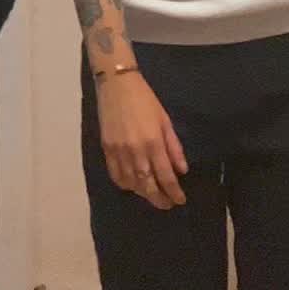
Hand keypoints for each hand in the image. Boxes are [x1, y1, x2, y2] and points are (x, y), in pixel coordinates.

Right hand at [96, 69, 187, 209]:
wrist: (117, 85)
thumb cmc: (145, 100)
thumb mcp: (165, 121)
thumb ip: (174, 147)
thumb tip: (181, 170)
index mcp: (153, 143)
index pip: (166, 176)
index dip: (174, 192)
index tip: (180, 200)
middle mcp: (135, 151)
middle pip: (148, 185)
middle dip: (159, 199)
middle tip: (168, 204)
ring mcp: (119, 152)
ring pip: (131, 184)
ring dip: (143, 193)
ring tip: (153, 194)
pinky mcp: (106, 149)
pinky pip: (116, 175)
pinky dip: (125, 184)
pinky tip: (133, 184)